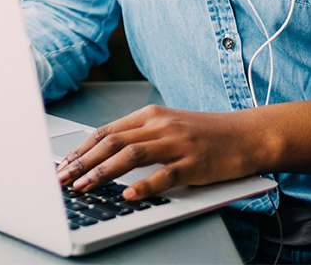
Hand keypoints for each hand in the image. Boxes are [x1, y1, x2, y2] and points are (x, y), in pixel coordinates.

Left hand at [55, 105, 260, 200]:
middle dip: (83, 161)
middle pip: (113, 142)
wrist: (246, 134)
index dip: (82, 149)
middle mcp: (160, 125)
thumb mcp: (169, 126)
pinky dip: (143, 186)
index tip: (64, 165)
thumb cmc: (206, 134)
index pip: (107, 131)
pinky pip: (164, 175)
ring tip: (84, 187)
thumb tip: (105, 153)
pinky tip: (128, 196)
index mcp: (150, 115)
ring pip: (131, 155)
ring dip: (103, 173)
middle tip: (64, 179)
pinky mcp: (193, 163)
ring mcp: (177, 143)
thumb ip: (141, 136)